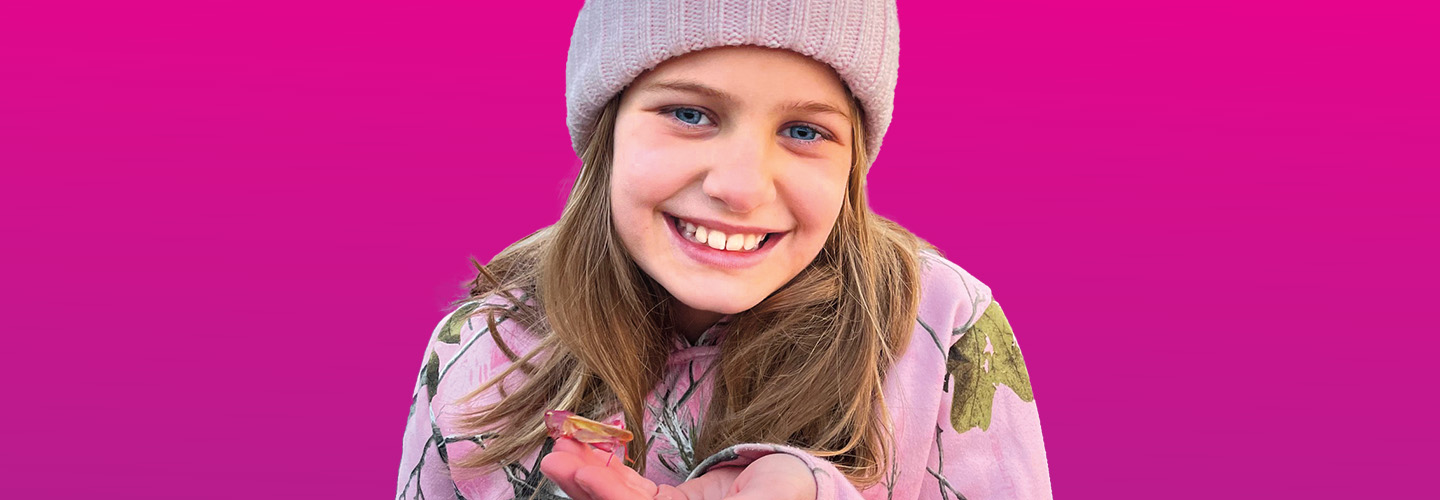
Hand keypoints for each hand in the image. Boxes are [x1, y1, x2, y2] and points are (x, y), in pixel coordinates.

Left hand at [541, 438, 815, 499]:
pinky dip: (608, 470)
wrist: (804, 487)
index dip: (608, 496)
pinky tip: (584, 452)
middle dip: (584, 487)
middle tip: (555, 456)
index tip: (578, 471)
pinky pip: (632, 489)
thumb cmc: (788, 497)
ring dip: (588, 474)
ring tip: (560, 449)